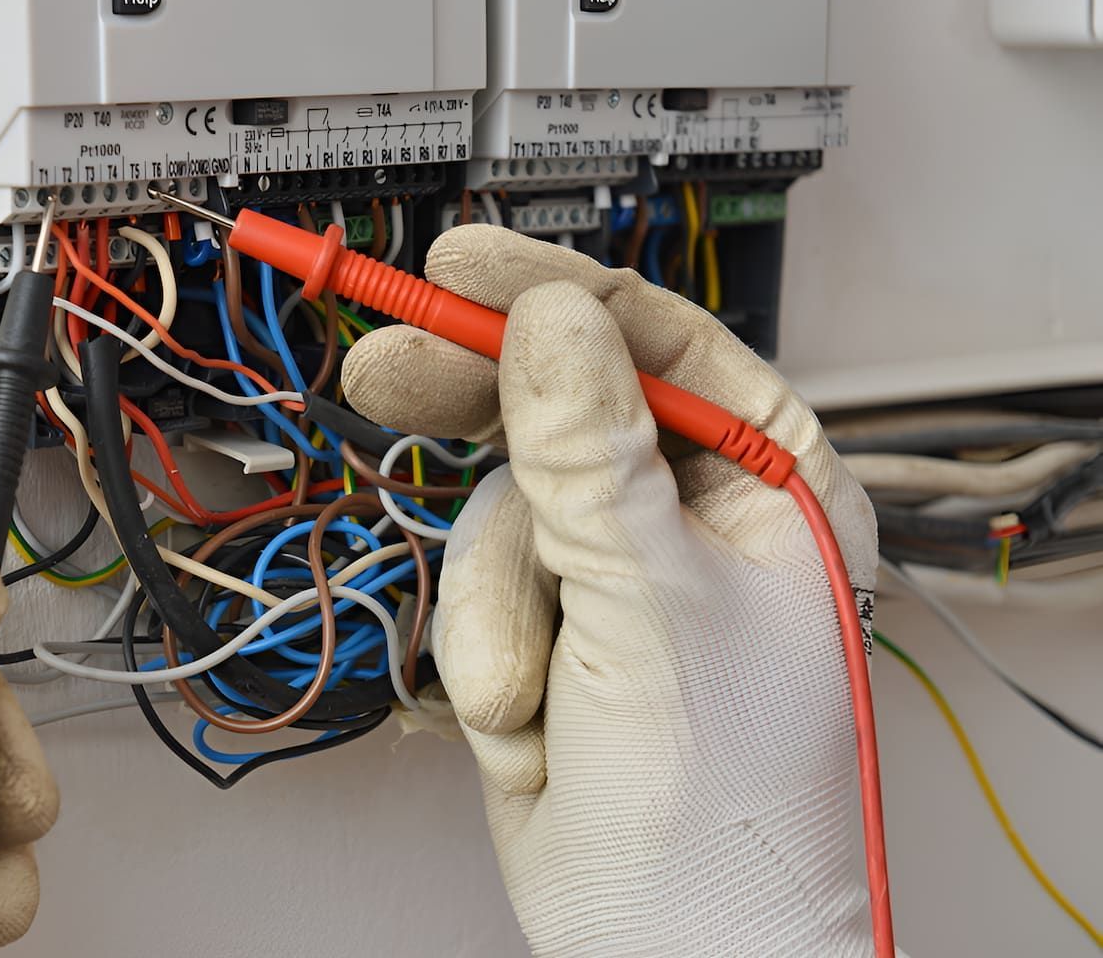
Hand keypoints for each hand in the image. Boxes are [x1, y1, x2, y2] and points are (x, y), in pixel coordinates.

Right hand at [344, 227, 880, 956]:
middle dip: (473, 405)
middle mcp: (689, 514)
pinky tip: (530, 719)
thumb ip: (590, 455)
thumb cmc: (720, 806)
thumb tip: (551, 320)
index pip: (657, 343)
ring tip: (527, 687)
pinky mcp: (543, 623)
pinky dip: (483, 650)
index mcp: (769, 486)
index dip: (553, 295)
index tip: (459, 265)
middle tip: (385, 366)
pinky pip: (474, 582)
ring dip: (494, 603)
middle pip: (558, 403)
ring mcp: (608, 571)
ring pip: (497, 508)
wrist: (659, 948)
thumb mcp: (653, 605)